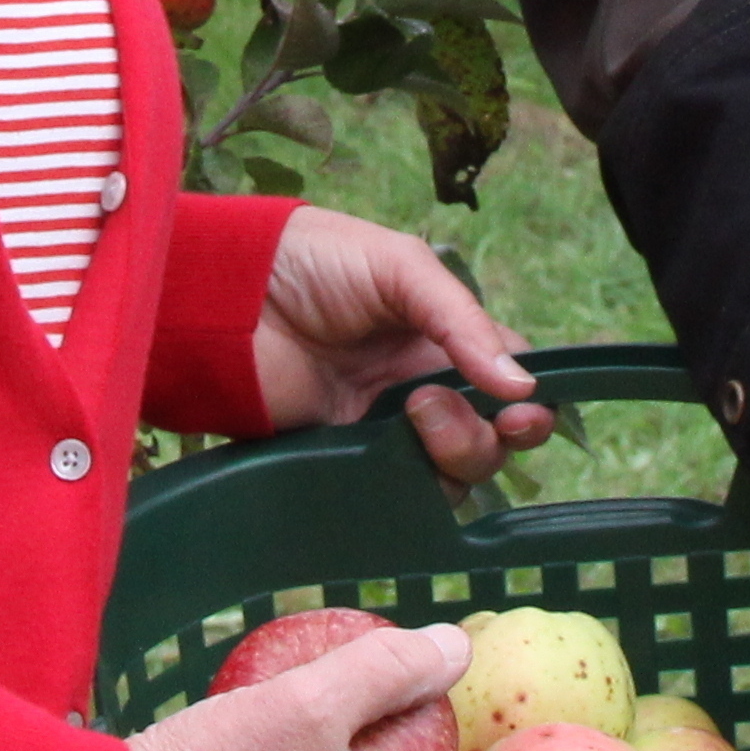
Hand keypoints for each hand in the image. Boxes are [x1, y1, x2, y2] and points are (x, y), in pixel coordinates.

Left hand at [255, 205, 556, 489]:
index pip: (508, 374)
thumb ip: (461, 320)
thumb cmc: (311, 260)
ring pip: (451, 468)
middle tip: (447, 410)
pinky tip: (394, 456)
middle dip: (491, 435)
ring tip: (412, 415)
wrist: (224, 296)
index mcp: (440, 331)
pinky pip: (398, 489)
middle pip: (490, 432)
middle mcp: (420, 381)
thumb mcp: (399, 266)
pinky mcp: (346, 455)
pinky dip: (411, 488)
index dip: (525, 398)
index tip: (521, 410)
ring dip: (453, 454)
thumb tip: (521, 386)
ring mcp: (384, 423)